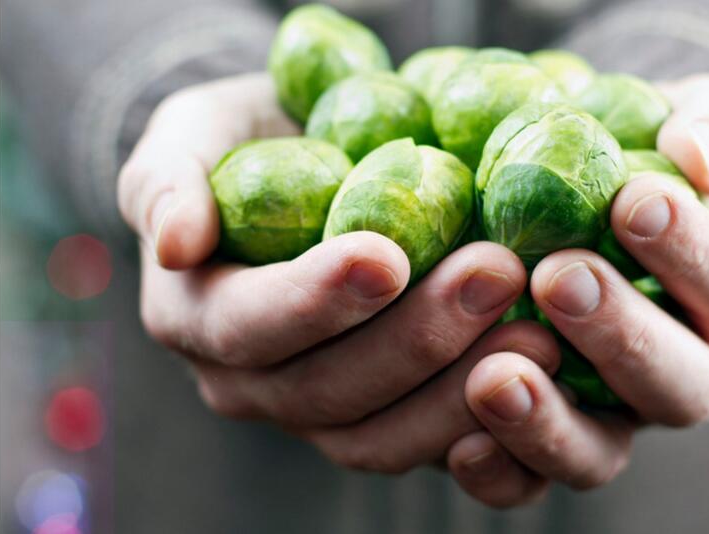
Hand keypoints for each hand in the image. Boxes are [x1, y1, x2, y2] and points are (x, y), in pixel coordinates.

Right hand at [117, 73, 548, 471]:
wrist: (302, 171)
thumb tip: (176, 241)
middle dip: (417, 339)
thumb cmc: (248, 144)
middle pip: (328, 392)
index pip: (248, 326)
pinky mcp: (386, 424)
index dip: (314, 300)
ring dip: (461, 391)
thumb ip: (168, 181)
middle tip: (498, 272)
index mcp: (198, 318)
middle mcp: (254, 384)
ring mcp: (323, 415)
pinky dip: (486, 435)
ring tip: (539, 329)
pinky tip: (540, 385)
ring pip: (383, 439)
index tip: (388, 254)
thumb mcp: (194, 136)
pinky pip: (430, 456)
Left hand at [446, 74, 708, 506]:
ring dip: (551, 423)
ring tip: (494, 376)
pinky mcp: (541, 442)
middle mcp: (676, 375)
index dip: (694, 256)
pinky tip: (459, 441)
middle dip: (622, 337)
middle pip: (678, 388)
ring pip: (600, 453)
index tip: (634, 200)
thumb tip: (700, 153)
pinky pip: (527, 483)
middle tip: (559, 277)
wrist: (571, 199)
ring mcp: (608, 419)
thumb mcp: (684, 125)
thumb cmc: (640, 160)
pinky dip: (498, 472)